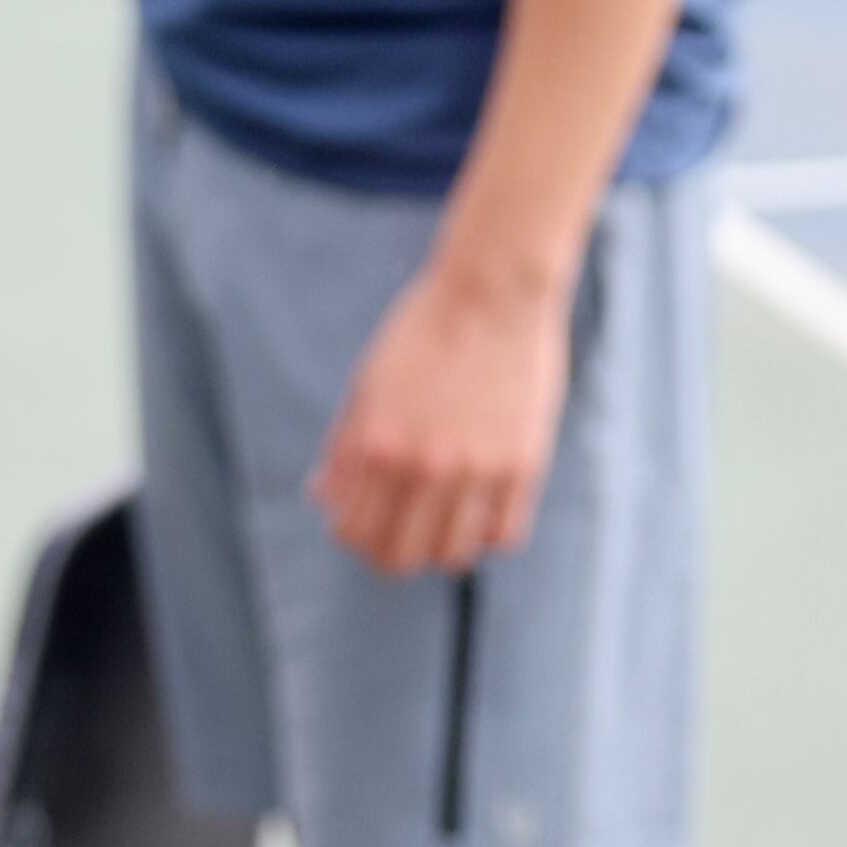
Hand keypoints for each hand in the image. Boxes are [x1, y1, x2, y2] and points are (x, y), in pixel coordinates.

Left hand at [310, 258, 572, 576]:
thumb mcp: (367, 382)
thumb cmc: (425, 328)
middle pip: (400, 557)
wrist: (493, 288)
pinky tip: (478, 510)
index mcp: (379, 445)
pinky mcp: (523, 465)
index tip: (361, 524)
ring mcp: (478, 469)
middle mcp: (426, 466)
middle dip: (389, 554)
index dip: (352, 536)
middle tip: (397, 532)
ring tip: (440, 522)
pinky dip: (486, 534)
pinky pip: (503, 534)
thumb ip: (344, 447)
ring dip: (439, 548)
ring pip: (452, 555)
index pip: (355, 532)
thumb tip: (323, 499)